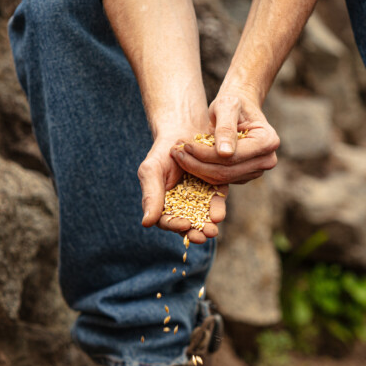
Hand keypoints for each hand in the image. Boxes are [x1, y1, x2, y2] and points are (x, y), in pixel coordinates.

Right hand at [138, 123, 229, 243]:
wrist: (183, 130)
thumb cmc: (163, 151)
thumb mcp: (152, 171)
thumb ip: (151, 196)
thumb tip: (146, 223)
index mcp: (162, 204)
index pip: (166, 220)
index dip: (174, 225)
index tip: (184, 225)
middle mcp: (181, 205)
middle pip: (187, 224)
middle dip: (195, 231)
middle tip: (204, 235)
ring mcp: (198, 199)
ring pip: (202, 217)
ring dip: (207, 225)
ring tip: (213, 230)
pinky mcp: (214, 190)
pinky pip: (216, 202)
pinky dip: (217, 209)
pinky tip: (219, 214)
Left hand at [170, 92, 279, 185]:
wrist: (238, 107)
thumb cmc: (233, 102)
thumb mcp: (226, 106)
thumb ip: (226, 128)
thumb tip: (225, 153)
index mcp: (268, 141)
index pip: (231, 157)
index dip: (205, 154)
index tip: (185, 144)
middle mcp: (267, 160)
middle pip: (226, 172)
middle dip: (197, 164)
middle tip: (175, 151)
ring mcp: (256, 171)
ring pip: (221, 179)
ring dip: (196, 169)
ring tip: (178, 153)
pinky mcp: (244, 176)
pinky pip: (220, 179)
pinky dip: (201, 170)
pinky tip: (189, 158)